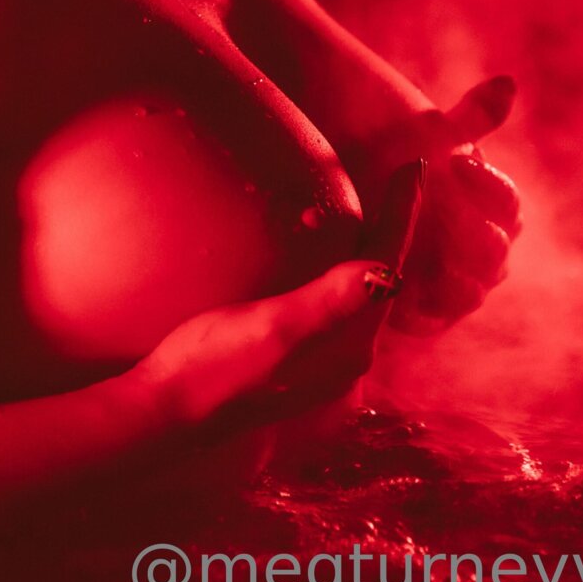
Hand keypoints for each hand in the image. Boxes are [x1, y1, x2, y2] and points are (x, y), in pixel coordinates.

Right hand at [139, 161, 422, 432]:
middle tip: (404, 174)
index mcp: (349, 346)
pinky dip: (340, 260)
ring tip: (376, 200)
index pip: (388, 265)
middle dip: (396, 224)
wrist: (168, 415)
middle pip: (383, 275)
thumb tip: (385, 272)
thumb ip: (326, 302)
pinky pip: (334, 296)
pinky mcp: (298, 354)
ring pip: (360, 286)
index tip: (414, 165)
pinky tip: (320, 246)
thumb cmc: (214, 368)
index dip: (402, 213)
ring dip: (371, 242)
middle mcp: (346, 355)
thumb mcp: (271, 330)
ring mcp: (323, 357)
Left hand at [382, 76, 522, 335]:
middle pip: (494, 251)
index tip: (458, 161)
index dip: (489, 185)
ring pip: (471, 289)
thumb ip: (472, 117)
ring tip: (425, 258)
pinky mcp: (427, 312)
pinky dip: (422, 309)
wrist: (353, 186)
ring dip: (455, 278)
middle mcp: (485, 247)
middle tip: (445, 219)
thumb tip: (507, 85)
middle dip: (473, 234)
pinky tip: (399, 289)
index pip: (508, 202)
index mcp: (494, 206)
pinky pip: (432, 319)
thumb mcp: (429, 134)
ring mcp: (460, 283)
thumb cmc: (396, 155)